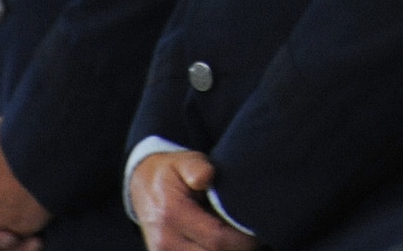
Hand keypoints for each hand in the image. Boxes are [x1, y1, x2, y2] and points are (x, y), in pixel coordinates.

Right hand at [130, 151, 257, 250]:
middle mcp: (165, 241)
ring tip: (241, 243)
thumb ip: (197, 166)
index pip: (216, 238)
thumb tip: (205, 177)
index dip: (243, 241)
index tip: (259, 234)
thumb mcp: (185, 160)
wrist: (143, 186)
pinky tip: (226, 246)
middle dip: (238, 250)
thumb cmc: (173, 173)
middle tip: (256, 240)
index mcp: (172, 214)